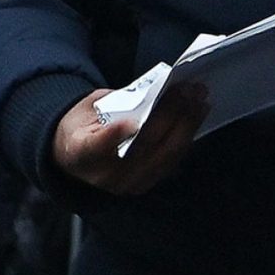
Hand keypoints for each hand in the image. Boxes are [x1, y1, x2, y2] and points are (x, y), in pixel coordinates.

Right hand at [50, 82, 206, 196]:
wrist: (75, 157)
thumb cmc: (83, 126)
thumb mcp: (89, 108)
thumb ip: (117, 103)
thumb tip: (155, 92)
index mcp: (80, 152)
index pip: (96, 146)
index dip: (114, 135)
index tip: (130, 121)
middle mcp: (104, 175)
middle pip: (143, 145)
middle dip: (169, 114)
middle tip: (187, 89)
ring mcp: (127, 184)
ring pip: (165, 154)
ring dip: (187, 123)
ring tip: (199, 98)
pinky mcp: (145, 184)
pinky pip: (172, 160)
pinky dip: (187, 136)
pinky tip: (196, 115)